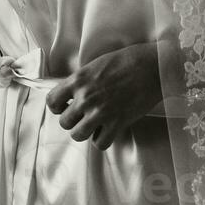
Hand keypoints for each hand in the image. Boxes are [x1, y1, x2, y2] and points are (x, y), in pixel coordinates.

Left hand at [46, 43, 163, 150]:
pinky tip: (108, 130)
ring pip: (78, 135)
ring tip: (94, 125)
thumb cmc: (126, 61)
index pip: (52, 101)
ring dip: (85, 132)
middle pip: (64, 122)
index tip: (66, 107)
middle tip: (83, 116)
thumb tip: (73, 95)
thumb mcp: (95, 65)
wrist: (152, 67)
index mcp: (78, 80)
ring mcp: (100, 112)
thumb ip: (81, 81)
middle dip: (73, 120)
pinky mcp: (117, 123)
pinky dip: (103, 139)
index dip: (58, 107)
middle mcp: (85, 98)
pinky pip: (100, 143)